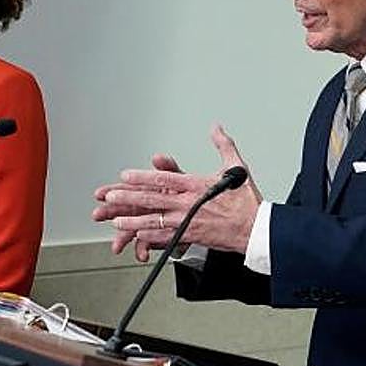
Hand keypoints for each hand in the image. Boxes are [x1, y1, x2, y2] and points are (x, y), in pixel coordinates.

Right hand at [93, 153, 181, 261]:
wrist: (203, 215)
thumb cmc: (189, 194)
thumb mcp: (180, 178)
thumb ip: (168, 168)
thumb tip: (158, 158)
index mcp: (147, 190)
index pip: (125, 189)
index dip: (111, 191)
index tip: (101, 194)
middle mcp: (144, 207)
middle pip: (122, 210)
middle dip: (108, 213)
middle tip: (98, 215)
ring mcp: (148, 222)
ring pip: (130, 230)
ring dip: (121, 238)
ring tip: (117, 245)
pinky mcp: (156, 237)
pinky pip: (147, 244)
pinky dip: (143, 250)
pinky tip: (142, 254)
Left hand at [98, 124, 262, 254]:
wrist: (256, 229)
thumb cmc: (246, 201)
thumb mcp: (235, 167)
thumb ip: (223, 144)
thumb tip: (216, 128)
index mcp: (196, 185)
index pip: (163, 178)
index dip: (142, 177)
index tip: (126, 175)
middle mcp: (189, 203)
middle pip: (153, 199)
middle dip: (129, 198)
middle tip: (110, 196)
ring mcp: (188, 221)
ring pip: (155, 220)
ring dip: (134, 220)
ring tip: (117, 220)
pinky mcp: (192, 236)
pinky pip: (166, 237)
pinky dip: (151, 237)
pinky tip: (138, 236)